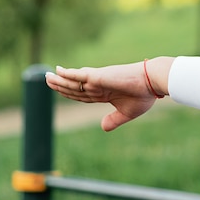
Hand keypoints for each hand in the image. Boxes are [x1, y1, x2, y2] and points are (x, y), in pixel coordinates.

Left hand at [45, 58, 172, 131]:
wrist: (152, 83)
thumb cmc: (144, 95)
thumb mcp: (126, 113)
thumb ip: (113, 119)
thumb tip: (102, 128)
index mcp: (105, 93)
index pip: (82, 95)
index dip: (70, 93)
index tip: (59, 90)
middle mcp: (99, 85)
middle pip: (75, 87)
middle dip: (60, 85)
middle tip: (47, 79)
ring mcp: (98, 80)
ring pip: (74, 81)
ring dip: (59, 80)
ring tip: (47, 77)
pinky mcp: (99, 76)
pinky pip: (80, 75)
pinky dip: (68, 74)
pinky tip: (59, 71)